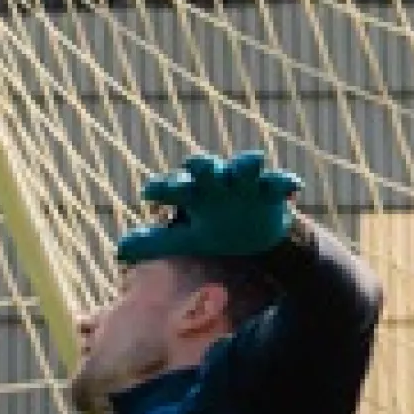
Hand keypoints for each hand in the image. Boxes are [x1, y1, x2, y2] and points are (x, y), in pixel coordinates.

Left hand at [115, 150, 299, 265]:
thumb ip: (155, 242)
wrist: (256, 230)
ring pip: (244, 167)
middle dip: (202, 166)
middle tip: (196, 165)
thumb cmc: (215, 229)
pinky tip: (294, 186)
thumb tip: (119, 251)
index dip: (163, 189)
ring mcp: (245, 183)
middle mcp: (217, 182)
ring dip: (247, 164)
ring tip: (252, 162)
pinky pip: (279, 182)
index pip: (174, 188)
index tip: (151, 193)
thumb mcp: (187, 238)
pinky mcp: (270, 190)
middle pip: (206, 168)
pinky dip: (285, 182)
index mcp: (194, 193)